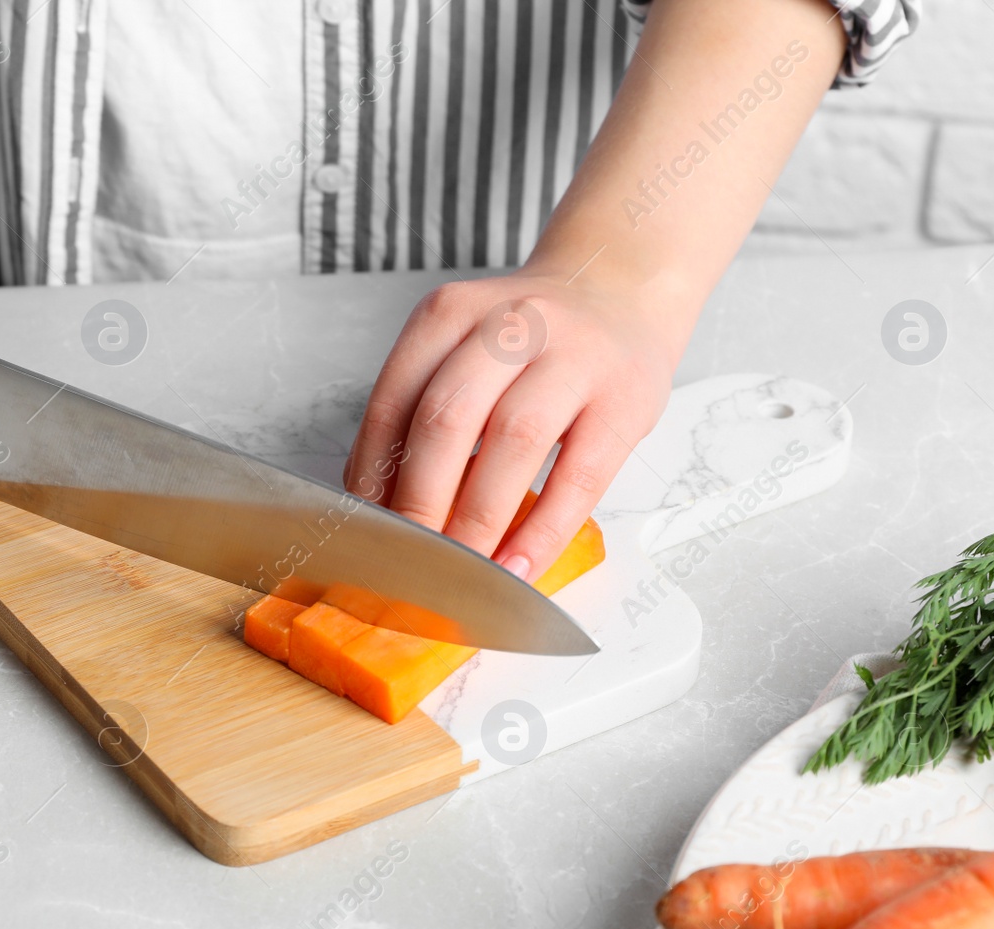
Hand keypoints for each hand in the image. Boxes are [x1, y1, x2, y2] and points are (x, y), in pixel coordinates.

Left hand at [345, 269, 686, 582]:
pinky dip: (542, 532)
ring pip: (513, 441)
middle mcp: (510, 325)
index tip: (368, 530)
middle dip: (420, 503)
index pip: (395, 400)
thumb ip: (422, 409)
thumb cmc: (529, 342)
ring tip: (460, 572)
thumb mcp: (464, 349)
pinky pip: (579, 478)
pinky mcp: (624, 400)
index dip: (375, 473)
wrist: (619, 292)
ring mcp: (573, 357)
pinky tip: (518, 567)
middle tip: (407, 561)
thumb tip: (379, 505)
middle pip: (448, 418)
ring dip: (478, 519)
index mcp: (452, 313)